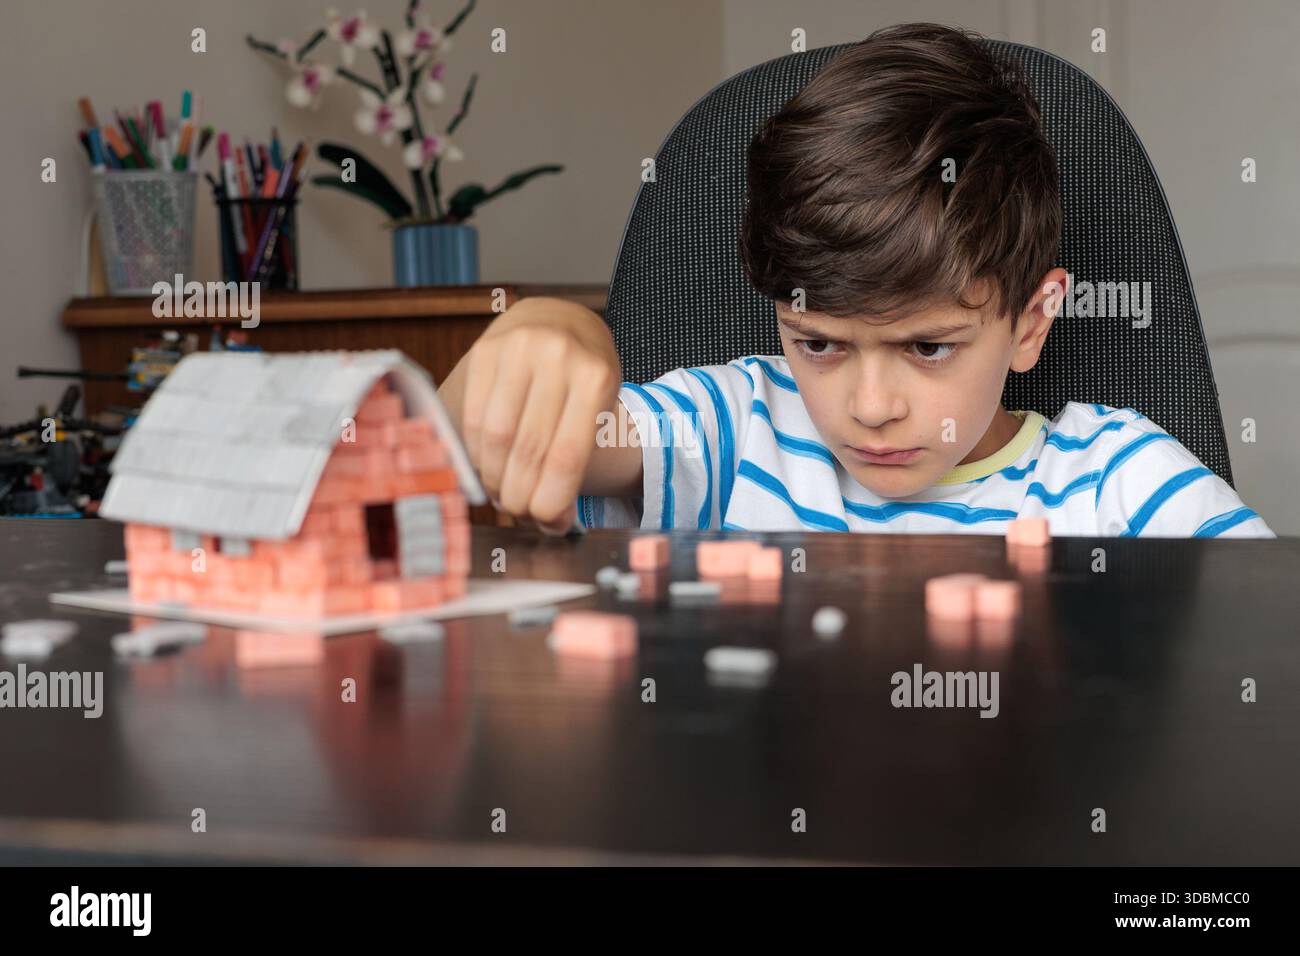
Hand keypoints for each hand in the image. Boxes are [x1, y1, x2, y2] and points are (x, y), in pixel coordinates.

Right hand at [458, 306, 619, 533]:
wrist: (557, 319)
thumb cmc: (582, 373)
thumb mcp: (599, 405)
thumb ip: (579, 454)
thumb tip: (552, 520)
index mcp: (594, 376)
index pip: (567, 457)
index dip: (553, 502)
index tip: (550, 524)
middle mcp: (556, 357)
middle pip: (528, 451)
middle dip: (523, 496)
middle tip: (524, 514)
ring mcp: (517, 350)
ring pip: (495, 438)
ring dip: (496, 479)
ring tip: (506, 495)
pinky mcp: (484, 352)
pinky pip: (472, 419)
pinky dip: (477, 455)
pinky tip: (487, 468)